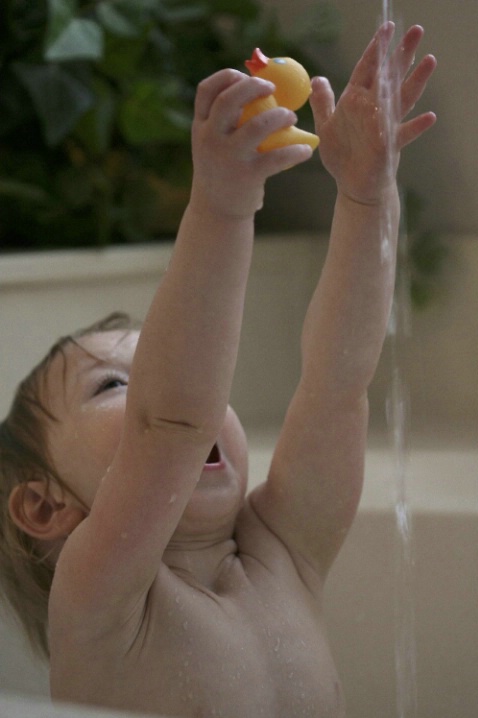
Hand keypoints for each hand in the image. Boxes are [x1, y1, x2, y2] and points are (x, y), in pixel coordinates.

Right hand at [189, 69, 312, 218]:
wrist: (216, 210)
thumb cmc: (222, 169)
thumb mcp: (213, 143)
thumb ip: (225, 120)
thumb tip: (257, 89)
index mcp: (201, 127)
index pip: (206, 90)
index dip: (226, 77)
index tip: (243, 75)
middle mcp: (210, 139)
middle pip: (229, 101)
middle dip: (253, 87)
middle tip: (272, 89)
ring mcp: (228, 157)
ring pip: (257, 126)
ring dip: (279, 116)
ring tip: (291, 118)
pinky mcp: (247, 176)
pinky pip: (276, 158)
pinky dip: (295, 151)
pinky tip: (305, 150)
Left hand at [310, 23, 436, 204]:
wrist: (353, 185)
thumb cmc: (342, 156)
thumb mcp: (326, 127)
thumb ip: (323, 103)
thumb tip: (318, 78)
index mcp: (356, 101)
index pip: (367, 69)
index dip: (376, 49)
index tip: (387, 29)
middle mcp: (373, 109)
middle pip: (389, 77)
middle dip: (402, 55)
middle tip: (416, 31)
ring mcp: (384, 126)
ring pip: (401, 99)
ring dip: (416, 81)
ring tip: (429, 61)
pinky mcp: (389, 145)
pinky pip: (404, 134)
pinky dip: (416, 127)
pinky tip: (429, 117)